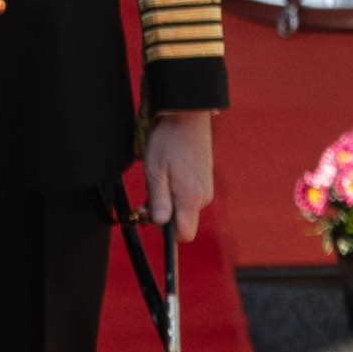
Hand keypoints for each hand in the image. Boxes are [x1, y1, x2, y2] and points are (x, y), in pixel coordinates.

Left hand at [139, 110, 218, 243]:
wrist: (187, 117)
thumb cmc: (168, 142)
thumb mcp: (155, 172)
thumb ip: (159, 201)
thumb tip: (160, 224)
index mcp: (191, 198)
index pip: (184, 234)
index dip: (166, 232)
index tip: (152, 217)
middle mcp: (203, 197)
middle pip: (183, 221)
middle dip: (164, 214)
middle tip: (147, 195)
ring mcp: (205, 187)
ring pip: (184, 207)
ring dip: (169, 200)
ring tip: (157, 177)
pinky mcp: (205, 179)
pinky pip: (189, 195)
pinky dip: (176, 191)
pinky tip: (168, 173)